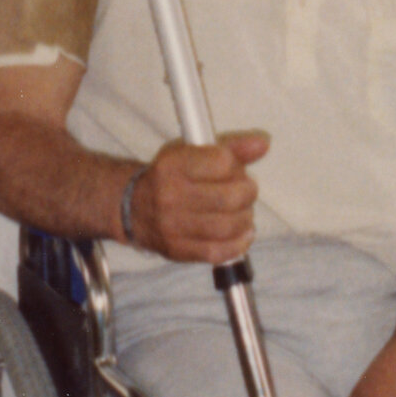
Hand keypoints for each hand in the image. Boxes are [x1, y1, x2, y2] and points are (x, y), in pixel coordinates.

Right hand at [130, 130, 268, 263]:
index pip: (222, 163)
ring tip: (243, 213)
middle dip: (248, 193)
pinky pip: (219, 252)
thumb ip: (230, 148)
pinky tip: (241, 233)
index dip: (236, 165)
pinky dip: (238, 243)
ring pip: (228, 226)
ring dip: (245, 219)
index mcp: (173, 165)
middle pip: (230, 198)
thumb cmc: (169, 177)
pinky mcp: (178, 250)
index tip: (234, 169)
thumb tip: (262, 144)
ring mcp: (173, 226)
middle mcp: (170, 195)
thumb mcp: (192, 153)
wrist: (133, 208)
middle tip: (245, 191)